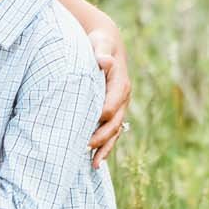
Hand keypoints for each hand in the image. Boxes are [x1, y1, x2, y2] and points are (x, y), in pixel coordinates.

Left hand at [88, 34, 130, 166]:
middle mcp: (122, 98)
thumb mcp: (101, 44)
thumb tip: (105, 61)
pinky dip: (104, 146)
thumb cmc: (99, 44)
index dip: (100, 115)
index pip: (111, 104)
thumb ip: (102, 53)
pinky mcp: (113, 111)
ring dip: (105, 148)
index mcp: (120, 84)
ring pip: (115, 132)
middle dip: (102, 137)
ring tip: (94, 165)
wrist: (106, 44)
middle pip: (114, 123)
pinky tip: (94, 161)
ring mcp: (119, 106)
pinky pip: (111, 132)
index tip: (85, 124)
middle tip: (86, 147)